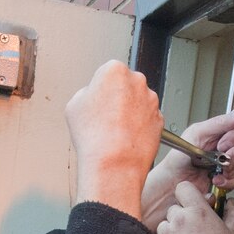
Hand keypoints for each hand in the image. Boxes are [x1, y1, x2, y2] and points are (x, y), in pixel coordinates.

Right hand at [65, 60, 162, 219]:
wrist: (114, 163)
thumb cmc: (94, 136)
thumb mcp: (74, 105)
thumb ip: (86, 93)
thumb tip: (92, 97)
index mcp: (114, 70)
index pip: (106, 73)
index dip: (99, 89)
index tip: (96, 101)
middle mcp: (137, 81)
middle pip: (125, 85)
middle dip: (117, 97)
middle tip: (105, 117)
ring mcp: (151, 100)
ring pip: (138, 101)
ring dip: (129, 111)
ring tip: (115, 131)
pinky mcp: (160, 119)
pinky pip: (147, 118)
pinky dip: (140, 126)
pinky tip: (126, 138)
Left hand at [141, 104, 233, 229]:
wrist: (173, 183)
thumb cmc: (179, 158)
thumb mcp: (197, 133)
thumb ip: (221, 122)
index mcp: (221, 131)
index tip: (222, 143)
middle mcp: (228, 145)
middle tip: (221, 155)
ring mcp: (231, 162)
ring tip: (219, 170)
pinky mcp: (230, 179)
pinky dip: (231, 181)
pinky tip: (217, 179)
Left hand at [156, 181, 233, 233]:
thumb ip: (233, 213)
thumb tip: (230, 202)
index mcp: (198, 211)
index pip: (183, 187)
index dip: (188, 194)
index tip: (195, 204)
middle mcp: (179, 218)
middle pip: (175, 208)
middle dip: (183, 216)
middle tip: (195, 232)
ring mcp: (166, 233)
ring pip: (167, 224)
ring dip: (174, 231)